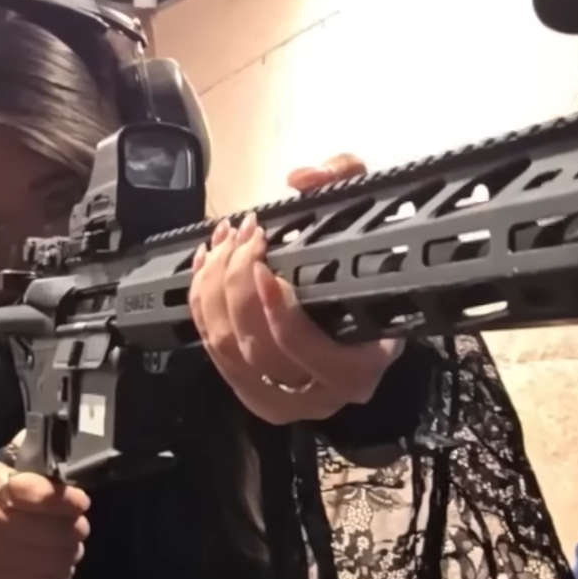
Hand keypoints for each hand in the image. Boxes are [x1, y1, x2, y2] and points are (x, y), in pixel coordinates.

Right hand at [0, 455, 90, 578]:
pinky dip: (61, 571)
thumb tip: (62, 437)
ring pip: (53, 559)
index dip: (67, 500)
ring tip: (70, 543)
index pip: (39, 495)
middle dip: (76, 528)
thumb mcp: (4, 467)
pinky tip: (57, 560)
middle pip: (51, 531)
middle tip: (79, 524)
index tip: (81, 502)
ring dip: (71, 551)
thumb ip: (33, 454)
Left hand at [189, 154, 403, 424]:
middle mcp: (318, 395)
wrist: (372, 327)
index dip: (277, 310)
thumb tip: (303, 178)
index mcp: (357, 370)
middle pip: (256, 346)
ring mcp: (281, 400)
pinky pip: (213, 352)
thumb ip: (349, 180)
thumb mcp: (376, 220)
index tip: (263, 265)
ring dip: (213, 289)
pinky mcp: (251, 391)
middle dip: (236, 283)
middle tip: (243, 235)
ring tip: (222, 242)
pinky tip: (205, 267)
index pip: (306, 348)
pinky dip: (201, 306)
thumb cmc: (376, 277)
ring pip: (227, 349)